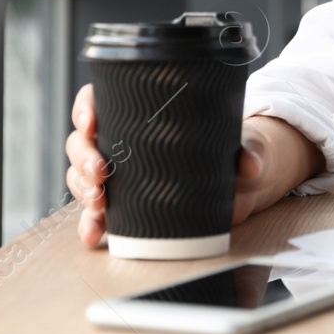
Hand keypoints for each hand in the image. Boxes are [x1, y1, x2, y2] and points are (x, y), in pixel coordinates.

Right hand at [65, 85, 325, 246]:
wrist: (236, 183)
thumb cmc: (228, 149)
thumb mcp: (241, 144)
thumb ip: (248, 151)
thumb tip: (251, 165)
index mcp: (139, 111)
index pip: (99, 100)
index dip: (85, 107)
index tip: (91, 121)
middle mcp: (119, 140)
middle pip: (82, 141)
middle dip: (83, 156)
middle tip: (100, 171)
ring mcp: (116, 173)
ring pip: (81, 176)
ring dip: (83, 189)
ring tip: (100, 202)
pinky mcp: (121, 204)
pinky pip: (96, 212)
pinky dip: (92, 223)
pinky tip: (95, 234)